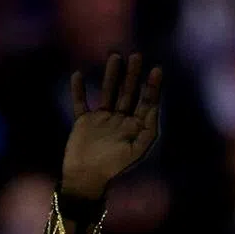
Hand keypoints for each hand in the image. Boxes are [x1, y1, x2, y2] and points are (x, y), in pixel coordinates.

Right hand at [61, 53, 162, 199]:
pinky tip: (78, 74)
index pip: (146, 102)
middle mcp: (120, 121)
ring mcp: (102, 120)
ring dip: (111, 75)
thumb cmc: (113, 167)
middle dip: (133, 74)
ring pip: (108, 92)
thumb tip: (154, 107)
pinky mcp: (84, 122)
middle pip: (129, 93)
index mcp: (135, 128)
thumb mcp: (136, 150)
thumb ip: (148, 130)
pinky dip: (78, 89)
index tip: (157, 69)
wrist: (86, 178)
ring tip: (115, 56)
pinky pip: (81, 102)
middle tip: (137, 55)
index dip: (152, 86)